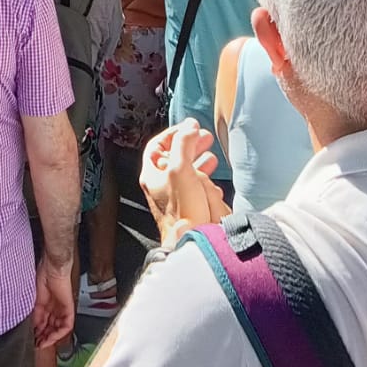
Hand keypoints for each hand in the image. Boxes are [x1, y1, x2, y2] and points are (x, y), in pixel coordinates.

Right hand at [32, 255, 74, 348]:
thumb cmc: (42, 277)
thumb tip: (34, 329)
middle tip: (37, 344)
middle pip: (51, 328)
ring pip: (59, 329)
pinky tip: (53, 337)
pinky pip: (67, 325)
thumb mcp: (35, 301)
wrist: (51, 269)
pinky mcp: (69, 308)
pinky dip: (60, 333)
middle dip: (44, 338)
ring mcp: (62, 309)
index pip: (44, 324)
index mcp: (46, 306)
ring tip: (43, 343)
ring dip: (51, 338)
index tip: (32, 340)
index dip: (38, 334)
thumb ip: (36, 316)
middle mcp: (55, 309)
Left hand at [141, 120, 227, 245]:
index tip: (189, 127)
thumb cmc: (182, 209)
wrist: (191, 240)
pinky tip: (214, 183)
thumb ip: (184, 143)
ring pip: (187, 173)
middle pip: (174, 158)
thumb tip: (189, 125)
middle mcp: (160, 186)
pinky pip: (196, 189)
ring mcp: (174, 198)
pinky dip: (205, 182)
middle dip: (191, 146)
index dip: (173, 133)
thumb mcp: (180, 168)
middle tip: (205, 138)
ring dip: (200, 162)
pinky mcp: (189, 208)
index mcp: (152, 175)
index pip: (157, 146)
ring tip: (212, 157)